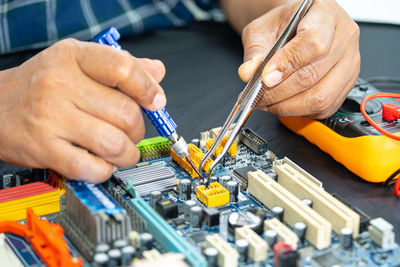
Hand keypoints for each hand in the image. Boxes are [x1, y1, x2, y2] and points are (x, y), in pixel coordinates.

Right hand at [0, 39, 165, 182]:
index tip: (156, 102)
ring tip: (122, 151)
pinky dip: (105, 170)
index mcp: (74, 57)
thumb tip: (157, 71)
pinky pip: (91, 167)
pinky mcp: (44, 148)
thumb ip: (119, 65)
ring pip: (114, 143)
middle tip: (131, 131)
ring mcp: (51, 117)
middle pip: (126, 113)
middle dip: (138, 129)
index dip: (148, 89)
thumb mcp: (77, 62)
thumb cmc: (40, 84)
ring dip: (127, 154)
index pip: (123, 68)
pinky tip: (102, 163)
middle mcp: (61, 84)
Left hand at [238, 0, 359, 118]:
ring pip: (321, 97)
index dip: (287, 64)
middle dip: (278, 92)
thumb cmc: (283, 25)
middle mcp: (344, 37)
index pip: (313, 42)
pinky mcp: (346, 85)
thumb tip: (248, 74)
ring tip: (266, 102)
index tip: (265, 77)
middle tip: (257, 96)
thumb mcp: (261, 30)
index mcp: (325, 13)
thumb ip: (254, 52)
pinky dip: (299, 112)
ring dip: (287, 106)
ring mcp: (350, 63)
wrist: (297, 28)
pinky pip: (324, 108)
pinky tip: (282, 104)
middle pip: (314, 74)